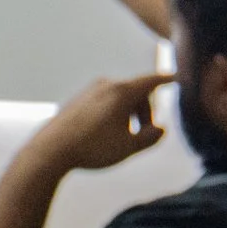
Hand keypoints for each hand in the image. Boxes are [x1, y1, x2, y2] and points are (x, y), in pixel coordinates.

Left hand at [32, 72, 168, 170]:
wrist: (51, 150)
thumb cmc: (92, 148)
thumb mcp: (128, 147)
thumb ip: (151, 138)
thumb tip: (160, 129)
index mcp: (121, 91)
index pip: (151, 81)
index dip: (165, 80)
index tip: (175, 77)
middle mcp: (106, 85)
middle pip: (137, 93)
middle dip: (145, 112)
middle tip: (143, 136)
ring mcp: (89, 90)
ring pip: (120, 98)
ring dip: (128, 115)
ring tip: (123, 138)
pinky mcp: (78, 100)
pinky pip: (104, 103)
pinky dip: (112, 115)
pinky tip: (104, 136)